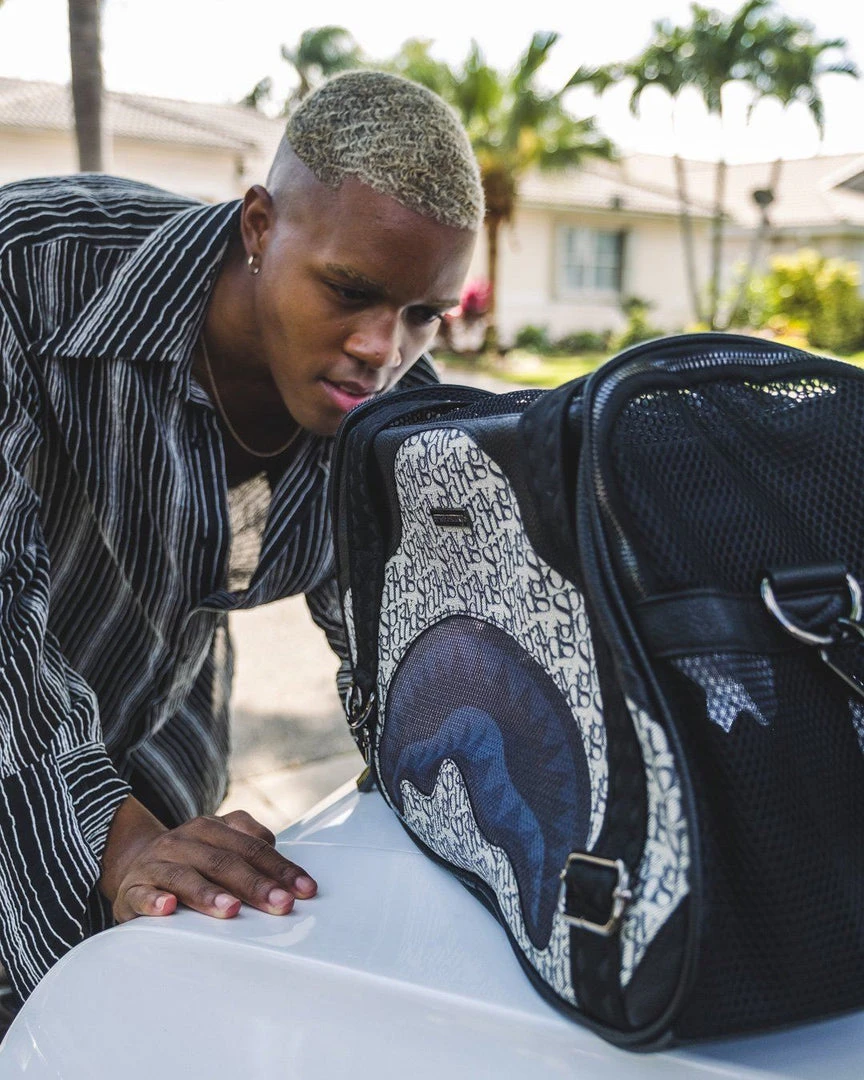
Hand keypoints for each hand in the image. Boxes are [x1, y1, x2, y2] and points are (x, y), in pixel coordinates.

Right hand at [99, 796, 316, 922]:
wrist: (133, 861)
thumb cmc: (191, 858)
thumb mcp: (221, 842)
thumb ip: (251, 844)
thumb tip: (280, 858)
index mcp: (211, 828)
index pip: (252, 847)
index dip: (280, 868)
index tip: (304, 890)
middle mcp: (184, 840)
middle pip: (224, 861)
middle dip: (255, 884)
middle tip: (280, 904)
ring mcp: (157, 863)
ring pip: (185, 876)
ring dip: (209, 894)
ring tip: (231, 909)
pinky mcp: (132, 888)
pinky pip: (142, 894)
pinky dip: (154, 901)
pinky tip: (167, 909)